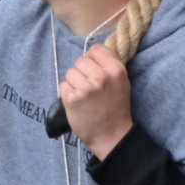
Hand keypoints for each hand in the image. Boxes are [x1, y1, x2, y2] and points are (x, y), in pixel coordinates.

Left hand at [58, 42, 132, 160]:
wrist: (111, 135)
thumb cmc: (116, 107)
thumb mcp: (121, 82)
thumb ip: (109, 64)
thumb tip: (92, 51)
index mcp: (116, 70)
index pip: (95, 49)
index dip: (92, 58)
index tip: (94, 69)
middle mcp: (101, 77)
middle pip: (80, 61)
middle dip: (82, 72)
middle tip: (89, 87)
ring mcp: (85, 88)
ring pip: (70, 73)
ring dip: (74, 83)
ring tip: (84, 96)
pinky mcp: (72, 98)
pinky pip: (63, 85)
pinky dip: (67, 94)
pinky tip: (77, 103)